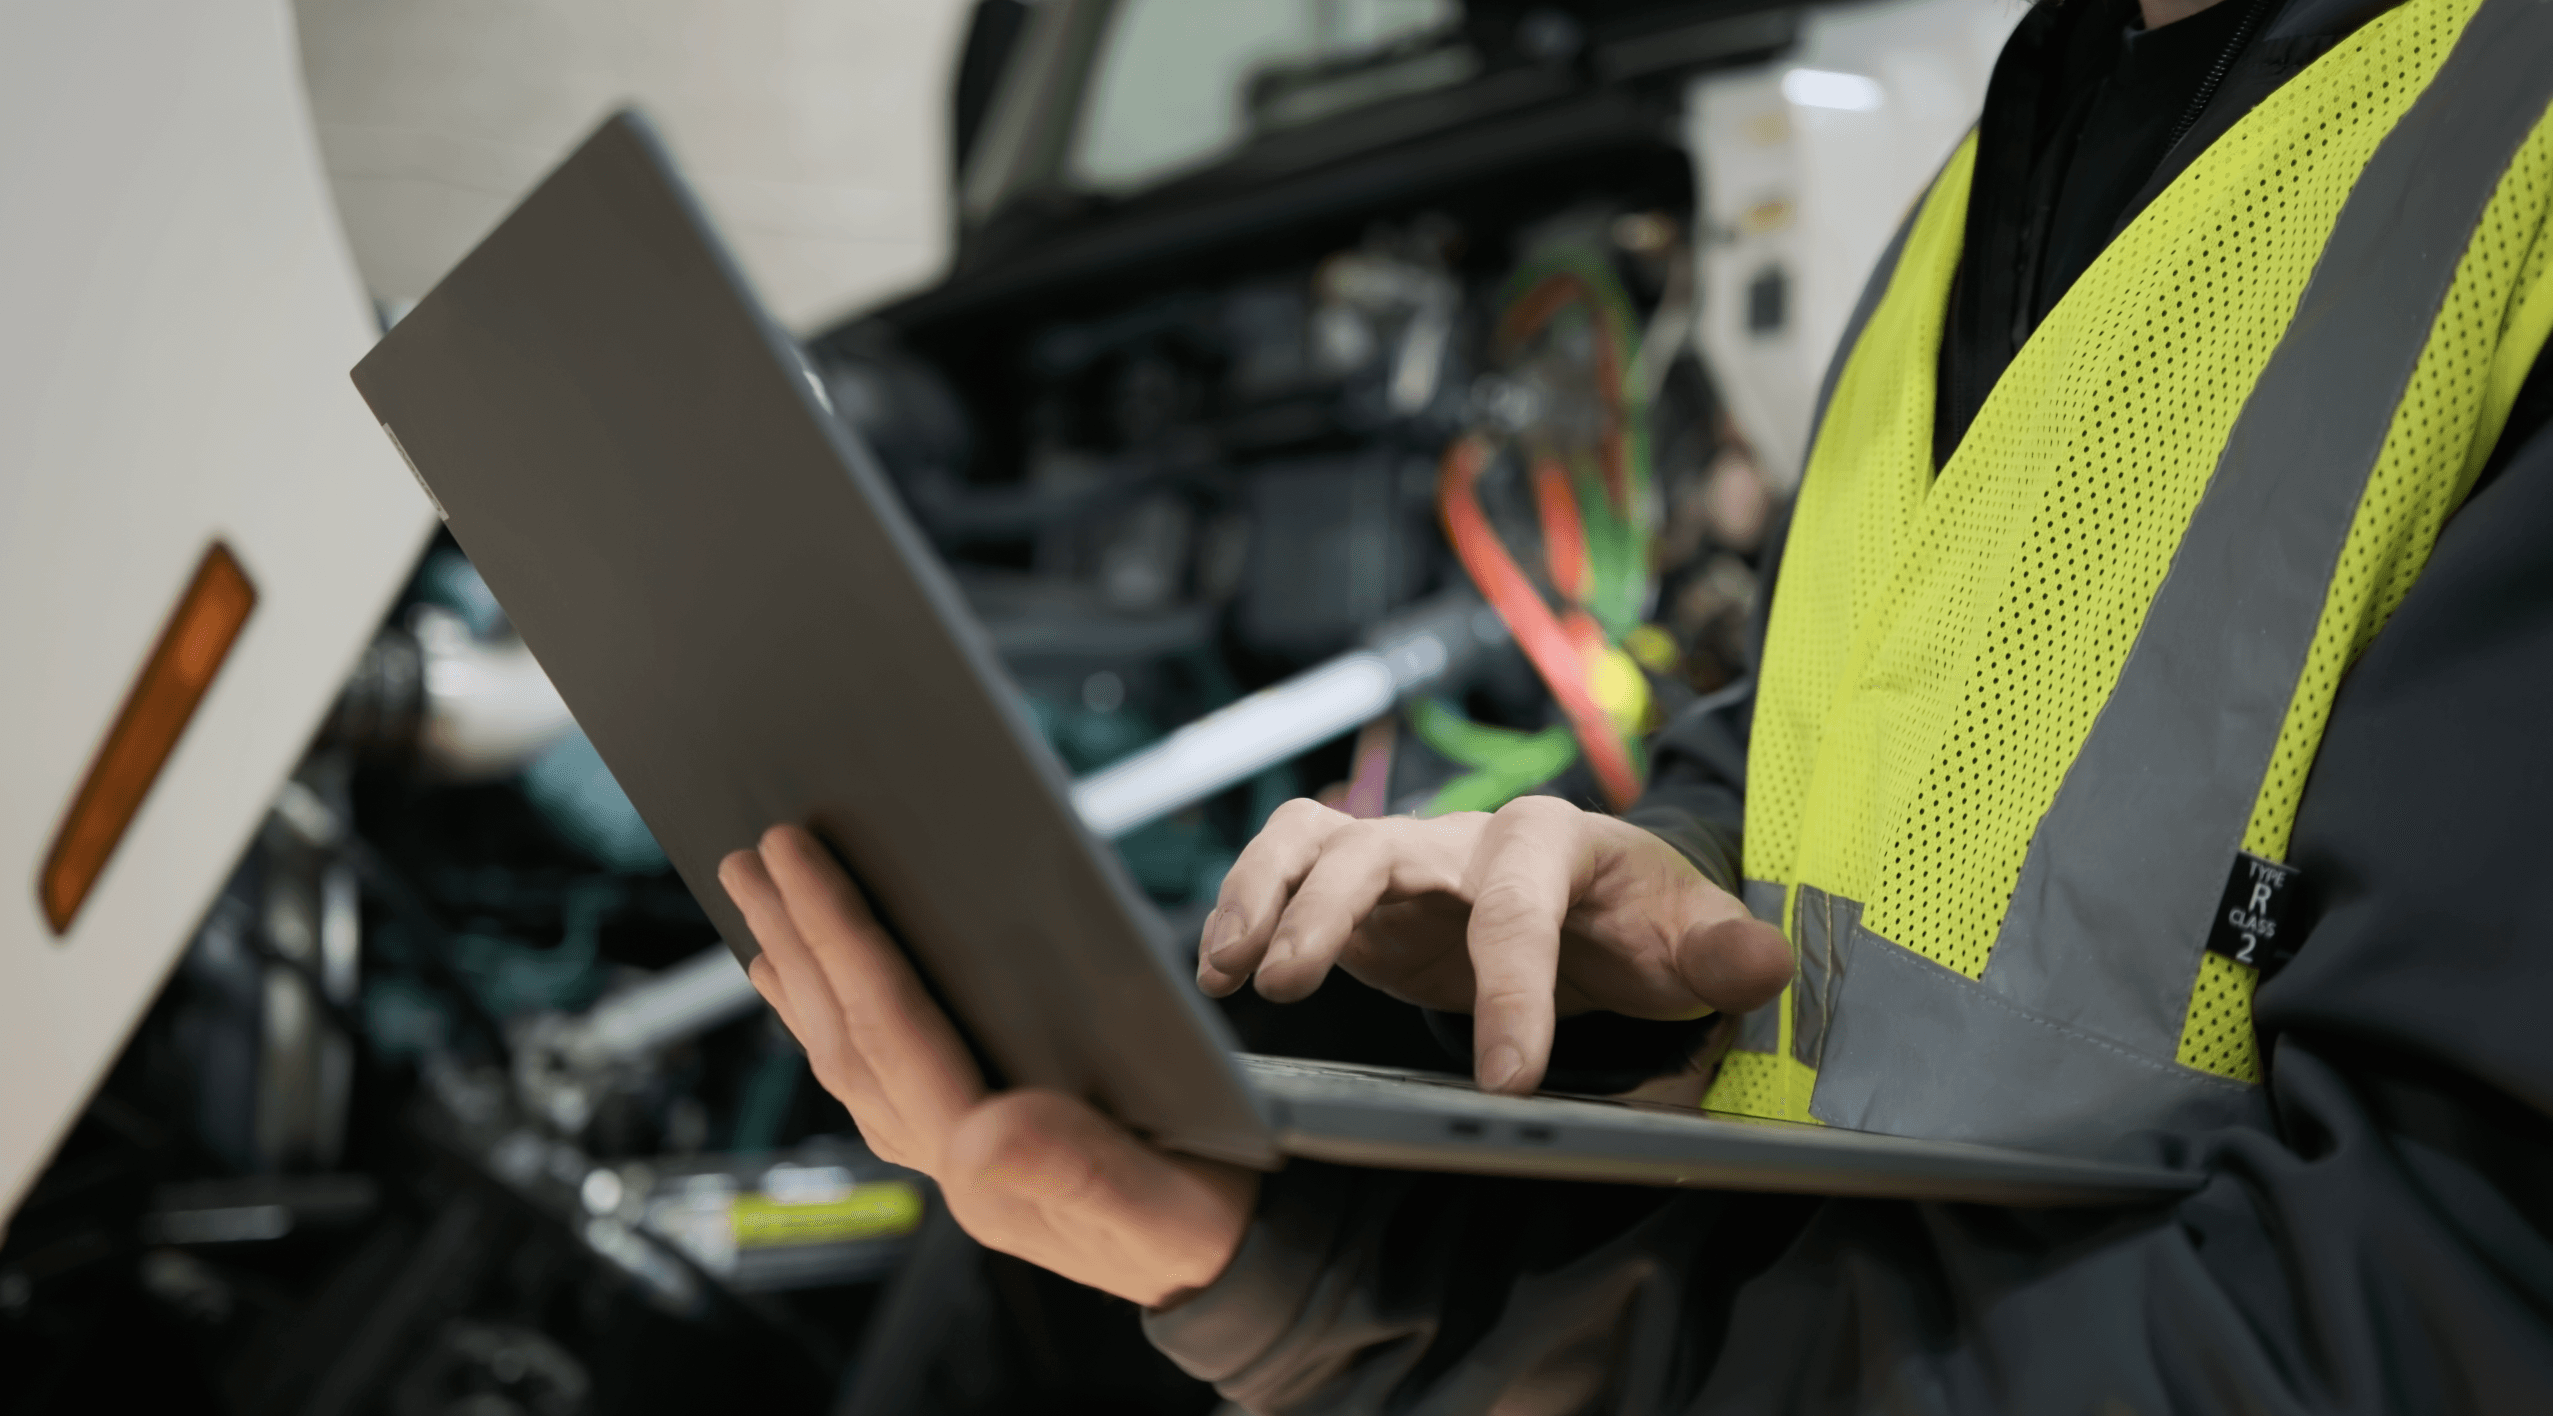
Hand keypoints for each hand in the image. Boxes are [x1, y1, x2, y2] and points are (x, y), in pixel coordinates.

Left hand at [720, 825, 1255, 1307]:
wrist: (1221, 1266)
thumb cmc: (1199, 1225)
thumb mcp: (1158, 1203)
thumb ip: (1079, 1170)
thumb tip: (981, 1129)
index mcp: (984, 1165)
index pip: (891, 1030)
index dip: (838, 937)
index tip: (797, 857)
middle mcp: (947, 1160)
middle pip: (847, 1035)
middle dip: (796, 938)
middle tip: (751, 856)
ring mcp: (947, 1153)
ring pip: (846, 1053)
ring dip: (798, 969)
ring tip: (757, 898)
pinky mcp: (965, 1139)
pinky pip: (871, 1069)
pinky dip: (828, 1012)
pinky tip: (809, 980)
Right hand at [1198, 797, 1791, 1093]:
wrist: (1601, 911)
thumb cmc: (1644, 927)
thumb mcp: (1692, 941)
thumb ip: (1723, 953)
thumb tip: (1764, 965)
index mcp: (1556, 842)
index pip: (1522, 901)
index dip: (1511, 987)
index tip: (1506, 1078)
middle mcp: (1466, 836)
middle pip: (1385, 845)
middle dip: (1334, 911)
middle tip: (1292, 988)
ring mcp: (1405, 854)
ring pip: (1317, 841)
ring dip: (1267, 897)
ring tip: (1236, 972)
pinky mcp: (1361, 887)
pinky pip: (1287, 861)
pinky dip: (1245, 900)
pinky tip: (1223, 968)